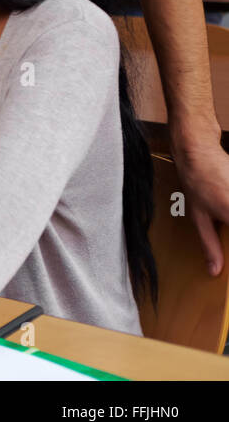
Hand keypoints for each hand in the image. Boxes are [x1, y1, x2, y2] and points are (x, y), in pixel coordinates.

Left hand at [171, 131, 228, 275]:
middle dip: (227, 224)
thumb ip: (210, 245)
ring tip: (221, 216)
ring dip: (228, 219)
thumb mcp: (199, 217)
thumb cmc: (197, 183)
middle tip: (221, 222)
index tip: (222, 231)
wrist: (200, 152)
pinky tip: (224, 208)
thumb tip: (214, 270)